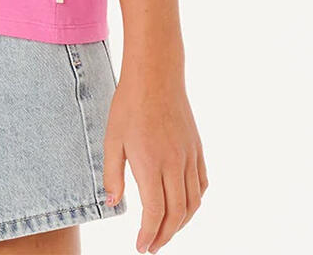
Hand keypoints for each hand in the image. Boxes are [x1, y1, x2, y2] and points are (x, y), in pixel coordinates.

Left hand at [102, 68, 207, 252]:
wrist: (155, 75)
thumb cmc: (129, 105)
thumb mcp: (111, 139)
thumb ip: (112, 174)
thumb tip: (114, 203)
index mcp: (150, 164)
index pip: (154, 212)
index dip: (149, 234)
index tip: (141, 246)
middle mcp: (174, 164)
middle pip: (176, 213)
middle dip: (165, 235)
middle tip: (153, 246)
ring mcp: (189, 156)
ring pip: (193, 202)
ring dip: (181, 223)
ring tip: (166, 231)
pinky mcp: (197, 148)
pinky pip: (201, 184)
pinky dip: (195, 202)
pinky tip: (184, 205)